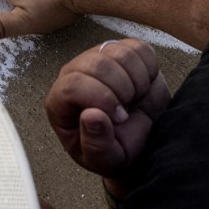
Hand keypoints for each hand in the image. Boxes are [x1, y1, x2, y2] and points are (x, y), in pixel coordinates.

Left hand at [45, 39, 170, 184]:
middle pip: (97, 65)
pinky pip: (139, 49)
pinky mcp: (123, 50)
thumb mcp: (105, 159)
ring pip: (119, 53)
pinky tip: (142, 87)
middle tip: (128, 110)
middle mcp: (75, 73)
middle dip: (121, 90)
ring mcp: (98, 57)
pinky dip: (148, 70)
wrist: (145, 138)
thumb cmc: (118, 148)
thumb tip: (91, 115)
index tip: (120, 118)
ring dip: (136, 81)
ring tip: (134, 99)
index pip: (72, 86)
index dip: (101, 100)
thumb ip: (95, 143)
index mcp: (60, 101)